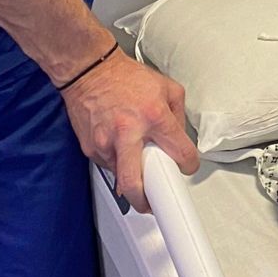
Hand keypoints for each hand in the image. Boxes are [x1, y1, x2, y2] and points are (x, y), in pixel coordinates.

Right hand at [61, 49, 199, 214]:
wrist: (89, 71)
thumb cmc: (126, 78)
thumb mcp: (167, 87)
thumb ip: (179, 115)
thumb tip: (180, 139)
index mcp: (154, 116)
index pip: (179, 152)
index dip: (188, 164)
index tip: (186, 167)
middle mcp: (128, 133)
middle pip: (135, 184)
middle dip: (145, 202)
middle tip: (153, 205)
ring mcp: (106, 143)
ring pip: (120, 178)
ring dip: (131, 177)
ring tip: (137, 160)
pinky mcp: (91, 148)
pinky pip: (108, 165)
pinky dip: (117, 162)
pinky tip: (119, 145)